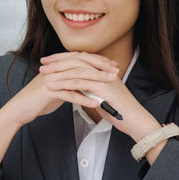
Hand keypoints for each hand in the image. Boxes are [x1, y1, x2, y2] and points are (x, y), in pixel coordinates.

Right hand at [0, 52, 118, 128]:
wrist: (19, 109)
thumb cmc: (37, 100)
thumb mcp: (56, 88)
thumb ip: (69, 84)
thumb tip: (84, 84)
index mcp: (57, 66)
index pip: (81, 58)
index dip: (98, 60)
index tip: (112, 65)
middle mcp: (55, 69)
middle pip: (81, 63)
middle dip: (100, 67)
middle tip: (116, 71)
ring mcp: (51, 78)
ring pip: (78, 77)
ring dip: (96, 80)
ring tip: (110, 84)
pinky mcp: (48, 90)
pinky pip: (69, 93)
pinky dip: (83, 98)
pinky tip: (94, 103)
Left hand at [39, 52, 161, 141]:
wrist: (135, 120)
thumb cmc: (120, 111)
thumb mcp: (101, 97)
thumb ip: (91, 90)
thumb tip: (77, 89)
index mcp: (103, 71)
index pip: (81, 59)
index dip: (64, 58)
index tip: (49, 61)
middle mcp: (104, 71)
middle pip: (77, 60)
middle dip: (58, 61)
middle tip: (42, 63)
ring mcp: (104, 78)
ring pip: (77, 70)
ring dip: (58, 71)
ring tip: (44, 74)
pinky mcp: (103, 89)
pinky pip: (80, 83)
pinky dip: (65, 84)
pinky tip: (52, 86)